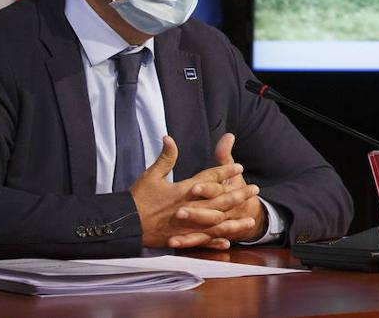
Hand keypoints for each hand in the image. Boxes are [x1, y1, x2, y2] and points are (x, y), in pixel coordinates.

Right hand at [130, 135, 259, 248]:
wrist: (123, 224)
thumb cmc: (136, 199)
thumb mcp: (150, 175)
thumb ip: (165, 157)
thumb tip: (169, 137)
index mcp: (182, 190)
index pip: (209, 179)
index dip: (225, 172)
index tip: (239, 167)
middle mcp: (188, 208)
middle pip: (219, 201)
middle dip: (238, 195)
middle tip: (254, 189)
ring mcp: (186, 225)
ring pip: (215, 223)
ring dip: (234, 220)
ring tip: (250, 219)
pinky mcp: (180, 238)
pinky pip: (202, 241)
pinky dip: (215, 241)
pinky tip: (228, 241)